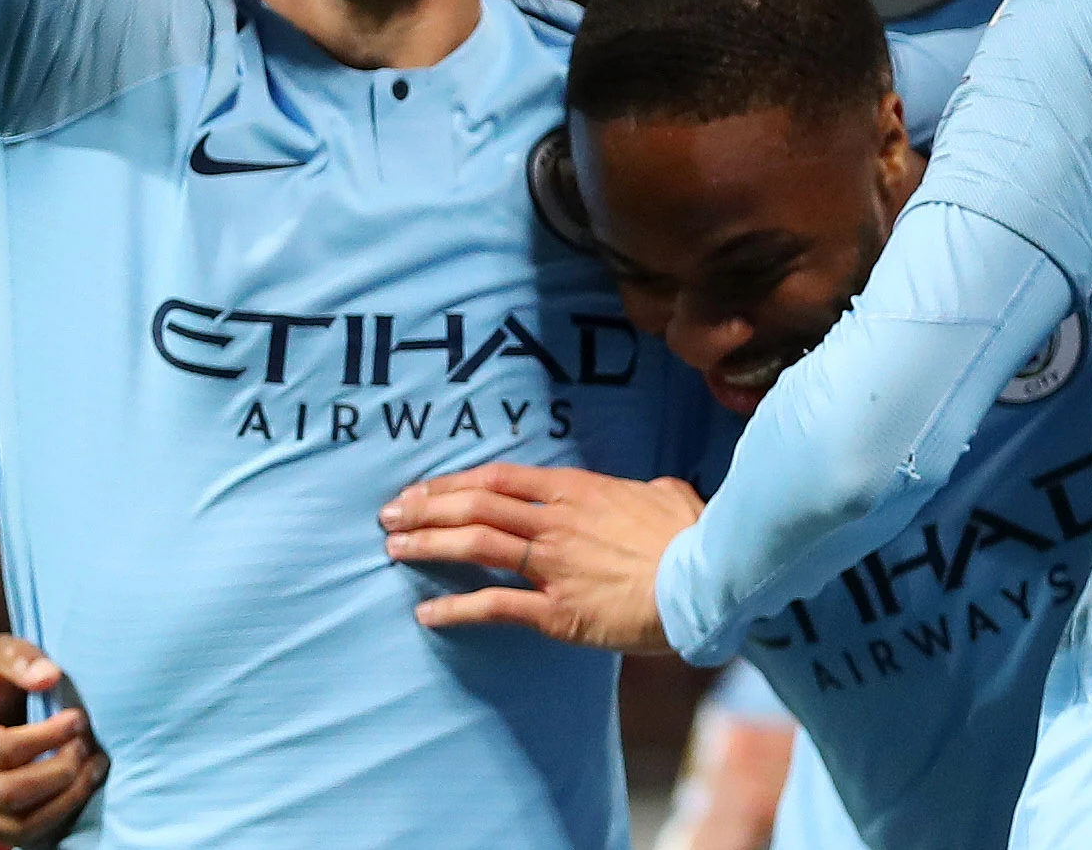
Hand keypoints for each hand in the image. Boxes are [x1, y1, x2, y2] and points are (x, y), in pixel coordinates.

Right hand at [0, 634, 104, 845]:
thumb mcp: (3, 652)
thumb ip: (22, 659)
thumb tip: (49, 678)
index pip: (2, 750)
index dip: (48, 737)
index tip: (78, 719)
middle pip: (9, 792)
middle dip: (59, 770)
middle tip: (87, 745)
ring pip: (17, 822)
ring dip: (66, 797)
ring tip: (95, 766)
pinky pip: (23, 835)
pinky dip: (59, 815)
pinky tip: (83, 786)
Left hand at [381, 463, 702, 654]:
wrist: (701, 583)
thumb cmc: (690, 536)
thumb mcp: (668, 493)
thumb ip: (646, 488)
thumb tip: (652, 487)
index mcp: (577, 490)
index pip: (499, 478)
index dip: (454, 481)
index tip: (424, 489)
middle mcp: (555, 521)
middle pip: (476, 505)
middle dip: (426, 508)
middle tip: (390, 515)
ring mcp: (552, 565)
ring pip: (475, 545)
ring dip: (428, 545)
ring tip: (393, 549)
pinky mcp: (556, 610)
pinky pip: (493, 605)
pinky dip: (455, 608)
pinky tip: (426, 613)